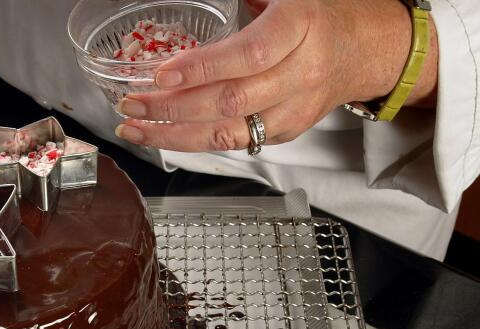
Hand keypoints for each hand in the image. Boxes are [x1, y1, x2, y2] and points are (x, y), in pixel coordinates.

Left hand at [114, 0, 437, 152]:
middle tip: (132, 103)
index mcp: (301, 26)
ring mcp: (294, 109)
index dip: (202, 68)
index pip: (248, 55)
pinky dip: (194, 142)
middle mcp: (301, 72)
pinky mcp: (286, 131)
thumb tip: (187, 4)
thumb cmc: (324, 14)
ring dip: (173, 135)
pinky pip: (235, 142)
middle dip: (173, 108)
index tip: (161, 75)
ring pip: (228, 132)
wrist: (369, 49)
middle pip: (230, 101)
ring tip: (134, 128)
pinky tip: (163, 136)